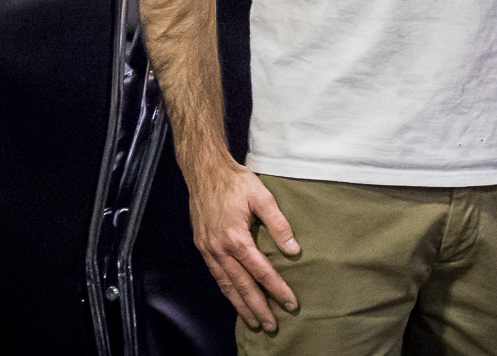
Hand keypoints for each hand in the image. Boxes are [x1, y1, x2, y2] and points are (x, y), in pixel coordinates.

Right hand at [185, 159, 299, 329]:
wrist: (204, 171)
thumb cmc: (235, 181)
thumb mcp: (261, 195)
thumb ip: (278, 223)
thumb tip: (293, 249)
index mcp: (235, 237)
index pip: (260, 271)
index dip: (276, 289)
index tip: (290, 303)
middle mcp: (219, 248)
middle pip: (241, 286)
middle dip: (257, 307)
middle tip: (272, 325)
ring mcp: (208, 249)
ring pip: (226, 285)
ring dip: (240, 305)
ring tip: (254, 321)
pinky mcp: (203, 246)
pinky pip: (216, 275)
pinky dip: (227, 291)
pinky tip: (235, 299)